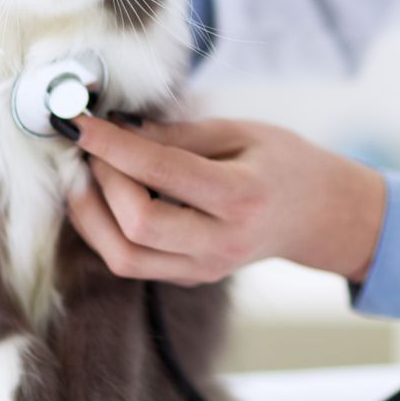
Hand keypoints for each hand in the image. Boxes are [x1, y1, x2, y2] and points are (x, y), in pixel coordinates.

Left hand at [64, 115, 386, 287]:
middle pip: (138, 225)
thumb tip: (117, 130)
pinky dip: (104, 230)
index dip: (114, 147)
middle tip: (89, 148)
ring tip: (84, 175)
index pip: (163, 172)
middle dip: (101, 181)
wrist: (318, 215)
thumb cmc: (282, 163)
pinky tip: (102, 197)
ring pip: (124, 257)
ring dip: (91, 214)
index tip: (81, 123)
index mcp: (242, 196)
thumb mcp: (241, 131)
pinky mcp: (190, 278)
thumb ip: (179, 135)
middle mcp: (222, 241)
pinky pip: (131, 263)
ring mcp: (205, 268)